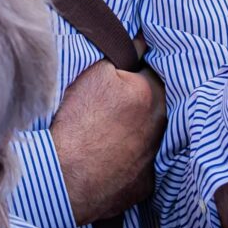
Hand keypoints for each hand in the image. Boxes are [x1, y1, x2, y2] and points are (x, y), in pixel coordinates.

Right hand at [49, 58, 165, 224]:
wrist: (66, 177)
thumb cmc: (79, 122)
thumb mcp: (96, 75)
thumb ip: (124, 55)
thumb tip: (143, 43)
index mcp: (151, 94)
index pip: (151, 69)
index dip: (135, 68)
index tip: (121, 72)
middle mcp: (161, 126)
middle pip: (152, 103)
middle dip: (138, 99)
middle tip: (111, 102)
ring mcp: (154, 159)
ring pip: (148, 134)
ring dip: (135, 129)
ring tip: (108, 130)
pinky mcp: (144, 185)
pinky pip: (139, 164)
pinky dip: (128, 159)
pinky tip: (109, 156)